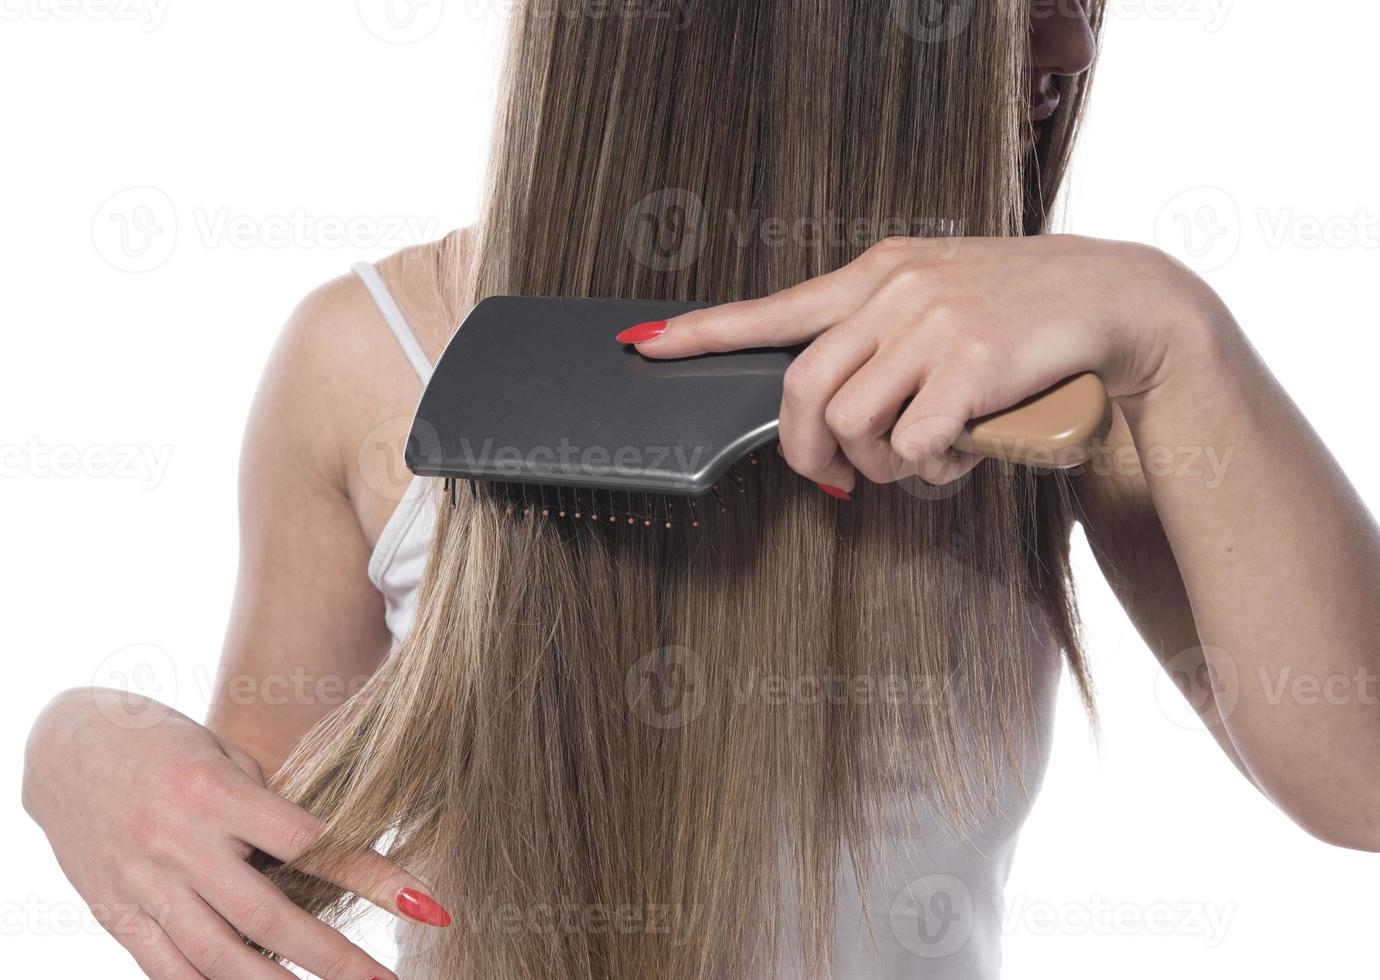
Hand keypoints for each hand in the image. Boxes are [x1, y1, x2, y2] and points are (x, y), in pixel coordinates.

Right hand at [23, 688, 448, 979]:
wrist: (66, 745)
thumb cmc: (165, 740)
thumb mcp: (224, 756)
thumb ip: (267, 809)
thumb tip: (323, 858)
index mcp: (216, 793)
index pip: (309, 844)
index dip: (370, 876)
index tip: (423, 902)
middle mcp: (179, 843)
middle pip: (269, 916)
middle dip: (335, 958)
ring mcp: (143, 883)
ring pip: (218, 956)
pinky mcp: (115, 911)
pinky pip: (166, 968)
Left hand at [620, 235, 1213, 492]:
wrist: (1117, 299)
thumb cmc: (1022, 314)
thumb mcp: (941, 301)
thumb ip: (882, 340)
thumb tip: (832, 414)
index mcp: (880, 272)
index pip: (776, 306)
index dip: (706, 332)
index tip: (647, 344)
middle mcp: (896, 291)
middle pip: (802, 389)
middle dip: (806, 452)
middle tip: (830, 482)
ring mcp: (933, 324)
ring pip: (855, 426)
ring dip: (881, 467)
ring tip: (923, 460)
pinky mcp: (971, 364)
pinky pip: (913, 446)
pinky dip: (931, 472)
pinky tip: (961, 458)